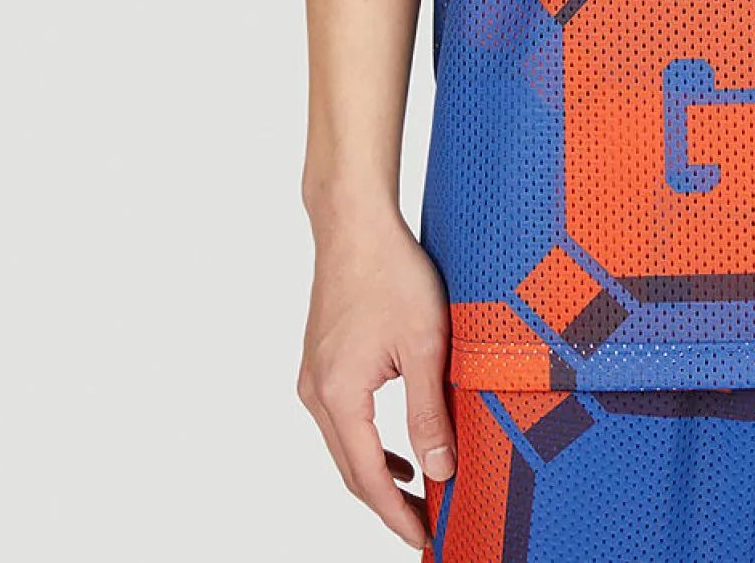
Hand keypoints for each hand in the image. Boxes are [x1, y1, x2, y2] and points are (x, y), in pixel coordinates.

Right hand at [297, 204, 456, 550]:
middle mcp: (317, 393)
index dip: (397, 515)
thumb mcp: (425, 345)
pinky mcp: (321, 361)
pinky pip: (343, 419)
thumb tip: (440, 470)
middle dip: (388, 504)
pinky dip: (369, 443)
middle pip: (351, 469)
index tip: (425, 539)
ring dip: (379, 474)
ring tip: (417, 495)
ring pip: (345, 446)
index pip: (368, 478)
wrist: (354, 222)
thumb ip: (429, 412)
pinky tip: (396, 448)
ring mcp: (314, 377)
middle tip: (425, 526)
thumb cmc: (391, 272)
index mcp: (339, 397)